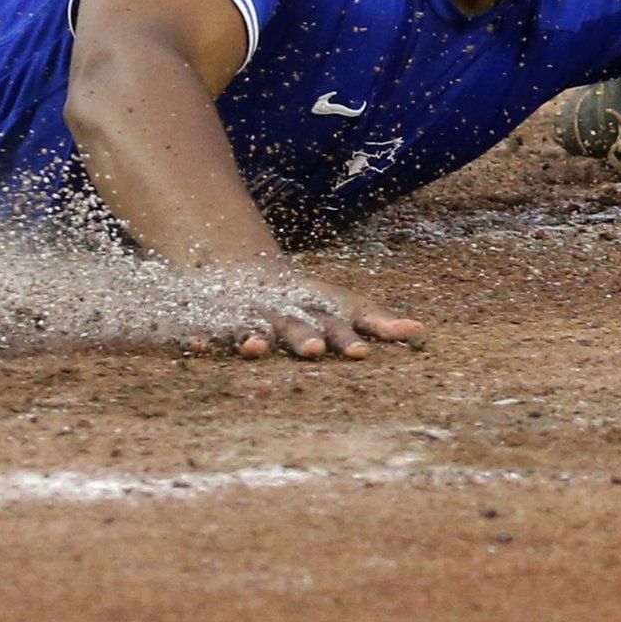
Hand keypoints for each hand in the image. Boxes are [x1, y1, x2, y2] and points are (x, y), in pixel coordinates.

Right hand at [199, 271, 425, 359]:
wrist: (245, 269)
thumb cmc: (308, 300)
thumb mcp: (345, 306)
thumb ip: (380, 321)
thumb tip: (424, 331)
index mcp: (324, 308)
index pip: (348, 316)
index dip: (354, 331)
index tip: (365, 351)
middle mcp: (291, 311)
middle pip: (302, 325)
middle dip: (307, 337)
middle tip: (314, 351)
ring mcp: (256, 315)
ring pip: (256, 327)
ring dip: (257, 338)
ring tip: (257, 350)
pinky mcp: (223, 319)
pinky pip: (211, 330)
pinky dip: (202, 337)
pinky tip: (196, 346)